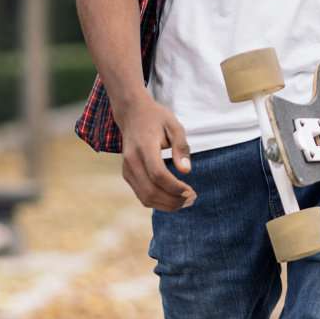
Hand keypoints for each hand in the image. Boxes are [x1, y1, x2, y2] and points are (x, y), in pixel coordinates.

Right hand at [116, 97, 196, 211]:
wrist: (132, 113)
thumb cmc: (156, 118)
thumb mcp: (174, 126)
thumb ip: (181, 147)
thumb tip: (186, 171)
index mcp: (144, 147)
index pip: (158, 175)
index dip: (175, 187)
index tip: (191, 191)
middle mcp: (131, 160)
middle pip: (150, 191)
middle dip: (173, 201)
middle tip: (191, 199)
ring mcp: (127, 169)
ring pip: (145, 197)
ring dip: (166, 205)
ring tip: (185, 201)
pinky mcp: (127, 174)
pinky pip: (141, 194)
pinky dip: (158, 201)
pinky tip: (173, 197)